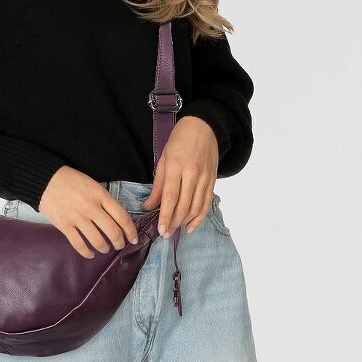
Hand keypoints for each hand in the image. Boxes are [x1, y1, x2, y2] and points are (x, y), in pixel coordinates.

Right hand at [38, 167, 141, 259]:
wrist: (45, 179)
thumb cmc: (70, 180)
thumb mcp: (93, 185)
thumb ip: (105, 200)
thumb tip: (117, 219)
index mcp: (101, 195)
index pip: (122, 217)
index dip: (131, 230)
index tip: (133, 238)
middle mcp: (91, 207)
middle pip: (113, 232)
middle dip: (119, 243)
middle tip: (119, 245)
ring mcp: (77, 217)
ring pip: (97, 241)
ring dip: (104, 248)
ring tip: (105, 249)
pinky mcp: (64, 225)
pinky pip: (79, 244)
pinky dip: (87, 252)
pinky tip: (90, 254)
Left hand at [144, 115, 218, 236]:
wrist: (203, 127)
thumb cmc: (179, 141)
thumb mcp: (163, 159)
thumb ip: (157, 185)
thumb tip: (149, 206)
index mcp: (176, 166)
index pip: (170, 197)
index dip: (165, 215)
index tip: (161, 229)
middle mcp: (192, 174)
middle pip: (184, 206)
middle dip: (174, 223)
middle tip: (165, 234)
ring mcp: (205, 178)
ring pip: (196, 207)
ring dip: (185, 222)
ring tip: (175, 230)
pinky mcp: (213, 181)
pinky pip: (206, 204)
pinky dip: (199, 217)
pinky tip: (191, 226)